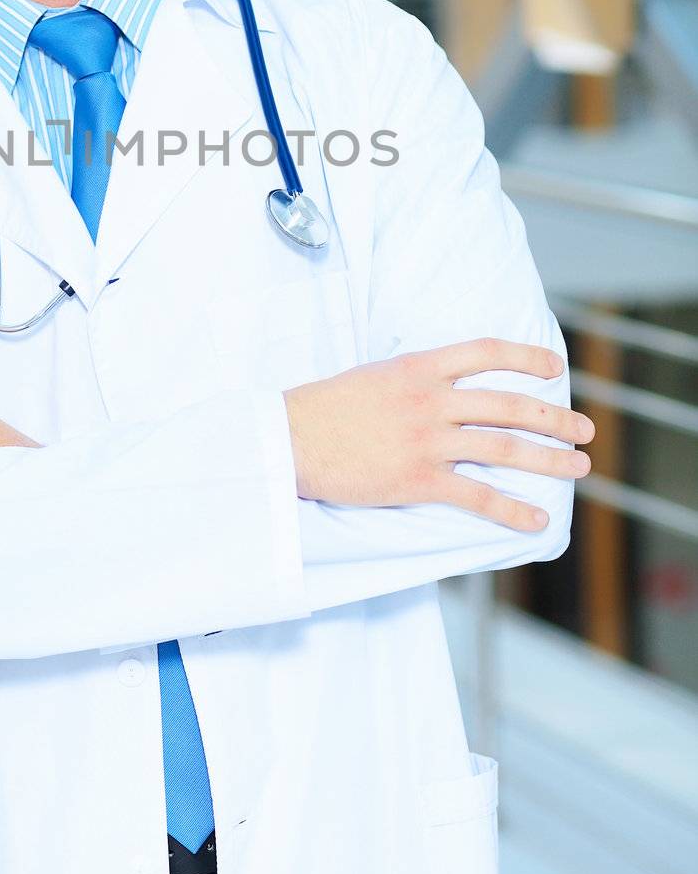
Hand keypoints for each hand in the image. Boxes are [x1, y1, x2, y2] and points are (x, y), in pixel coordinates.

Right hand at [284, 336, 593, 530]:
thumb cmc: (325, 408)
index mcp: (419, 367)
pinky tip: (537, 521)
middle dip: (554, 418)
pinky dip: (512, 510)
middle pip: (509, 405)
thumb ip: (415, 380)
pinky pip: (476, 497)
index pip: (487, 352)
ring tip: (579, 468)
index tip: (555, 369)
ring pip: (503, 448)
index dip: (527, 358)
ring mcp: (427, 440)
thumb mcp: (374, 376)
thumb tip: (446, 388)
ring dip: (549, 460)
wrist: (289, 438)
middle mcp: (430, 400)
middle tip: (584, 430)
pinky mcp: (417, 479)